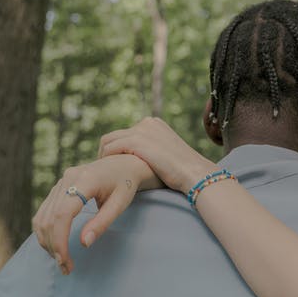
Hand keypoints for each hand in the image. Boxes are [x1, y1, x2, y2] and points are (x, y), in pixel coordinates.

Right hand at [32, 154, 153, 273]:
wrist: (123, 162)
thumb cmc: (125, 183)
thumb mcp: (121, 203)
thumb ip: (103, 222)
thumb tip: (84, 243)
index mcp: (85, 179)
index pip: (63, 213)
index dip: (60, 239)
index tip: (65, 261)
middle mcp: (68, 178)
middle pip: (50, 218)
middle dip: (54, 246)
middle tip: (66, 268)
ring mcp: (61, 182)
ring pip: (43, 217)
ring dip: (47, 242)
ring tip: (62, 261)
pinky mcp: (58, 188)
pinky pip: (44, 212)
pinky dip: (46, 232)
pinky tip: (55, 247)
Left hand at [97, 117, 217, 193]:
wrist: (194, 172)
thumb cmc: (183, 171)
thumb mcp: (166, 154)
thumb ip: (152, 151)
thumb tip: (137, 161)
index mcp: (154, 124)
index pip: (125, 133)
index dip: (116, 150)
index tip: (113, 165)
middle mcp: (146, 123)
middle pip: (113, 135)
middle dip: (106, 152)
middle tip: (104, 170)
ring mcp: (141, 130)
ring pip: (108, 141)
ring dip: (103, 157)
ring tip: (104, 173)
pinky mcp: (137, 141)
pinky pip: (110, 148)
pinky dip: (106, 160)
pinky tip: (108, 172)